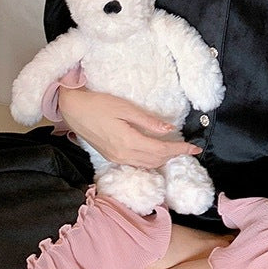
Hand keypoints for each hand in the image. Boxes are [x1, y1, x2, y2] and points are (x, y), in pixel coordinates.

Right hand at [58, 87, 200, 168]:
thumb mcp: (125, 108)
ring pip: (147, 164)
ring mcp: (116, 158)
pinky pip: (137, 164)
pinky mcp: (111, 156)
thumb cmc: (98, 104)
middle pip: (156, 160)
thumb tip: (170, 129)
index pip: (161, 150)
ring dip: (163, 159)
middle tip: (190, 148)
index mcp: (128, 142)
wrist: (72, 109)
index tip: (194, 147)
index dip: (180, 149)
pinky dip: (151, 160)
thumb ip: (148, 121)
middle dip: (175, 155)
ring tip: (177, 150)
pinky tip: (156, 153)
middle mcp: (123, 154)